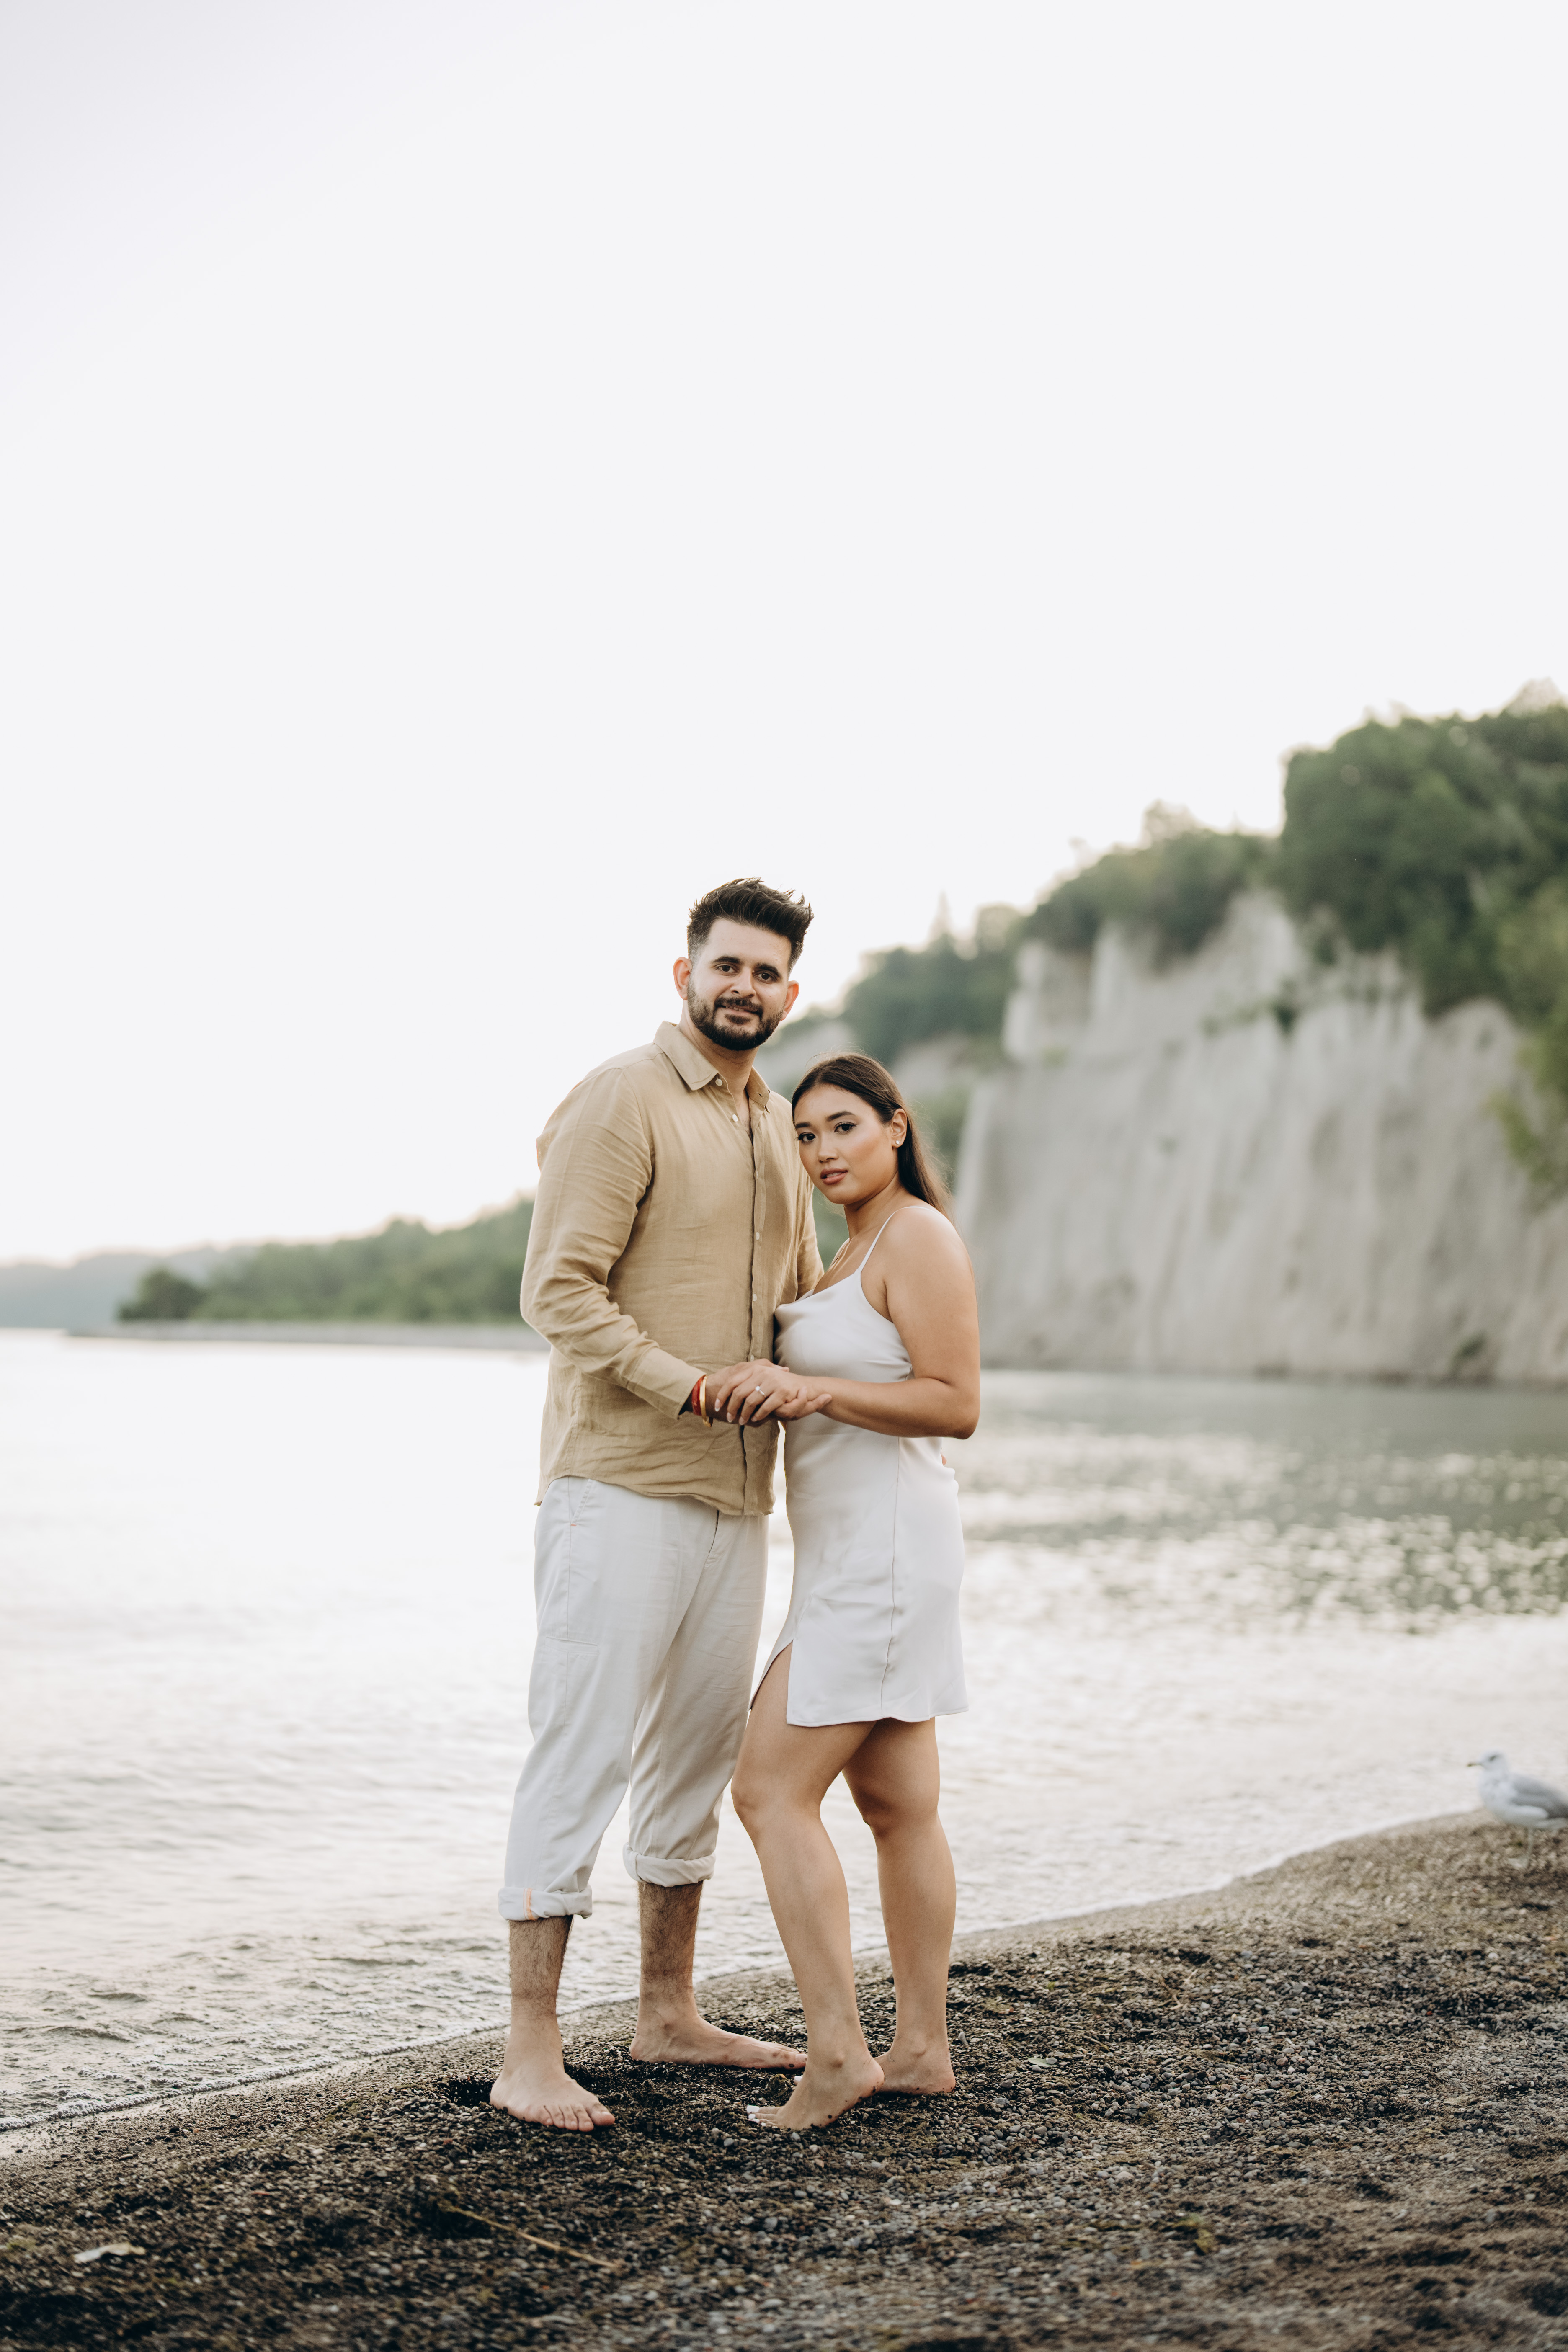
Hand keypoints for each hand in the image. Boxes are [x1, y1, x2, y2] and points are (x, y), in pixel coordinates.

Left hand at [706, 1362, 832, 1424]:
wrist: (805, 1387)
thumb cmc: (779, 1386)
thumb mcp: (763, 1379)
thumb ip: (748, 1381)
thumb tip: (725, 1387)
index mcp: (755, 1368)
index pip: (732, 1380)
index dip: (722, 1393)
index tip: (716, 1405)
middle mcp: (762, 1372)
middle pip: (739, 1392)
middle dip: (731, 1407)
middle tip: (728, 1417)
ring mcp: (772, 1381)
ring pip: (750, 1400)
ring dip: (743, 1414)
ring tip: (740, 1421)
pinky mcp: (782, 1391)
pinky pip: (765, 1407)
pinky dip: (758, 1415)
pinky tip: (754, 1420)